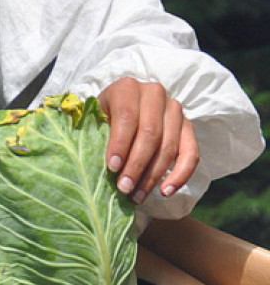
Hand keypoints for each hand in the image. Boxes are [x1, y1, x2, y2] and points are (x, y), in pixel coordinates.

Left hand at [98, 78, 199, 204]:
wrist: (122, 108)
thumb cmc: (103, 118)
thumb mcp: (93, 120)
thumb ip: (94, 135)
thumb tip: (95, 163)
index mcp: (127, 88)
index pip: (127, 116)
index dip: (120, 144)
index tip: (112, 168)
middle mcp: (154, 94)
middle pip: (150, 133)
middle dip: (136, 165)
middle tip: (124, 188)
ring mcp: (174, 109)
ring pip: (168, 146)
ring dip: (153, 176)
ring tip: (137, 196)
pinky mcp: (187, 126)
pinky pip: (191, 153)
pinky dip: (180, 175)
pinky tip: (166, 191)